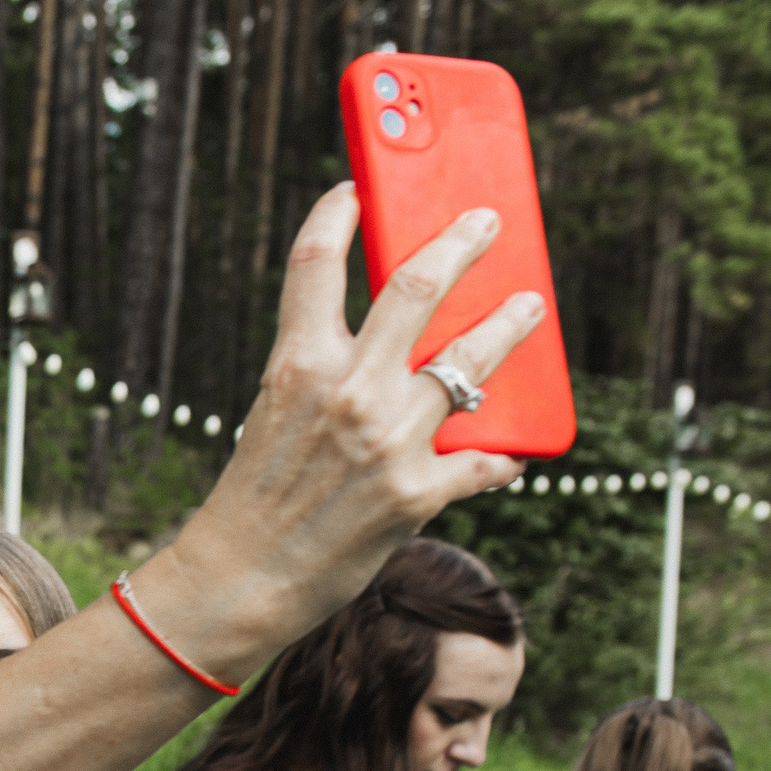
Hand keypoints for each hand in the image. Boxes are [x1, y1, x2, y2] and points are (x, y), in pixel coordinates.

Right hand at [144, 189, 541, 666]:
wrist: (241, 582)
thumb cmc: (253, 500)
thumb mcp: (273, 417)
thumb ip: (326, 375)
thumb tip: (393, 349)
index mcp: (297, 367)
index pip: (316, 263)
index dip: (336, 213)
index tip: (355, 189)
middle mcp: (347, 391)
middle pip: (418, 285)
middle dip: (462, 240)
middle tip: (486, 221)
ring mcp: (388, 440)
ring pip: (472, 360)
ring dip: (510, 325)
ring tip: (528, 308)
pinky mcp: (418, 493)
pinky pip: (482, 460)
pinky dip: (499, 457)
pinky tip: (509, 455)